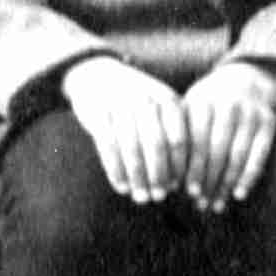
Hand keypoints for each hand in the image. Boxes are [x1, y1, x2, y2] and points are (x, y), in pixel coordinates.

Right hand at [61, 56, 188, 205]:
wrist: (97, 77)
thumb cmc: (137, 105)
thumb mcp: (160, 113)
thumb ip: (171, 140)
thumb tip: (176, 185)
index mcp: (168, 100)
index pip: (178, 140)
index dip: (179, 168)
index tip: (178, 189)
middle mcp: (145, 99)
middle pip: (155, 146)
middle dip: (158, 176)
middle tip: (158, 198)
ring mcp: (119, 104)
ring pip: (131, 149)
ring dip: (136, 178)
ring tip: (140, 197)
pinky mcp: (96, 112)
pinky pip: (107, 147)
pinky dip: (115, 170)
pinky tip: (120, 187)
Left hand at [174, 71, 275, 212]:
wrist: (243, 81)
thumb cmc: (206, 106)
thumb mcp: (189, 111)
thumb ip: (177, 137)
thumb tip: (165, 178)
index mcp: (201, 102)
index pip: (194, 141)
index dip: (191, 167)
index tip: (185, 191)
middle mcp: (226, 105)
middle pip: (216, 151)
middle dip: (207, 180)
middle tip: (200, 204)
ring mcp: (249, 113)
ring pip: (237, 155)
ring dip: (225, 184)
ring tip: (215, 205)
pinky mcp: (268, 121)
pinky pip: (259, 154)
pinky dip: (249, 176)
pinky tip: (238, 195)